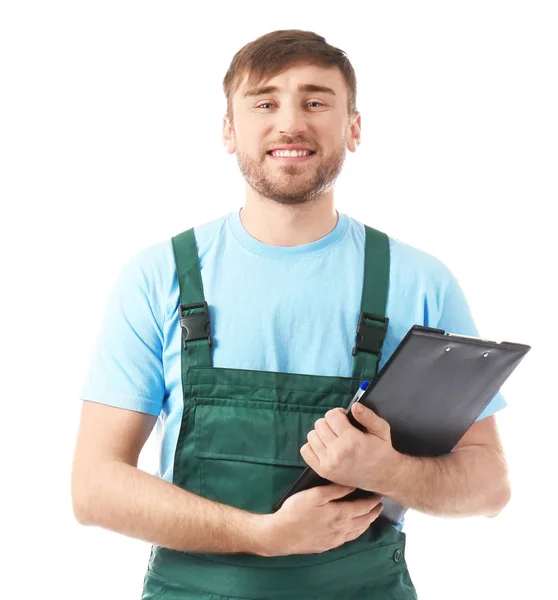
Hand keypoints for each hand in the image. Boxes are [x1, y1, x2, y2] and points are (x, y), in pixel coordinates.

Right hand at [258, 484, 383, 556]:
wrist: (281, 535)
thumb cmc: (296, 511)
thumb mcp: (314, 495)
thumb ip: (334, 490)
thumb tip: (352, 485)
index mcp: (340, 515)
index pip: (363, 507)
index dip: (372, 501)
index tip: (379, 494)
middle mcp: (341, 529)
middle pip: (363, 521)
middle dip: (373, 512)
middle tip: (380, 504)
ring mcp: (335, 540)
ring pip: (357, 532)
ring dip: (367, 523)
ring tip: (371, 516)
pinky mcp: (328, 545)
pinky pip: (348, 538)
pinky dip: (356, 532)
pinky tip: (354, 529)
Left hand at [299, 403, 400, 494]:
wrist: (383, 476)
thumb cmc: (382, 451)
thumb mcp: (382, 430)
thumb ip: (368, 416)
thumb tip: (354, 406)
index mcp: (351, 440)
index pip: (331, 415)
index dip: (338, 413)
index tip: (344, 419)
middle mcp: (337, 452)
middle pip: (320, 424)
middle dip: (330, 423)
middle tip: (340, 429)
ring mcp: (328, 463)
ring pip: (311, 435)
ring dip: (321, 434)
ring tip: (333, 438)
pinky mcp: (322, 471)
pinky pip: (306, 450)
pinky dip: (313, 446)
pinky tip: (325, 447)